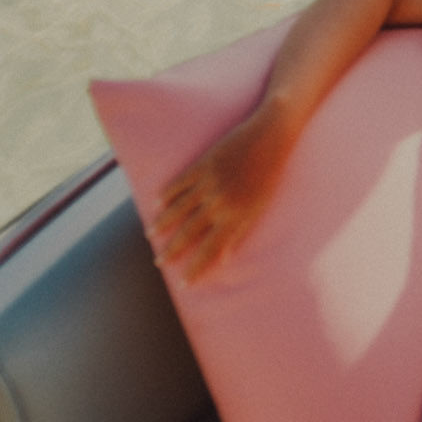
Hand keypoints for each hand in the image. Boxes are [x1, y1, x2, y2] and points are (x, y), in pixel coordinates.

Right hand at [151, 105, 291, 282]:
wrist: (271, 136)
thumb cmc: (270, 174)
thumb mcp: (259, 208)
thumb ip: (240, 233)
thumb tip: (225, 259)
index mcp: (236, 217)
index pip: (210, 251)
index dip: (196, 269)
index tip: (183, 285)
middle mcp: (220, 203)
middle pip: (189, 233)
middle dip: (172, 250)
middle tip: (158, 263)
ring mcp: (210, 183)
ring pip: (178, 209)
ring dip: (162, 223)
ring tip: (150, 235)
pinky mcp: (204, 164)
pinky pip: (179, 183)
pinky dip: (167, 194)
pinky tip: (156, 203)